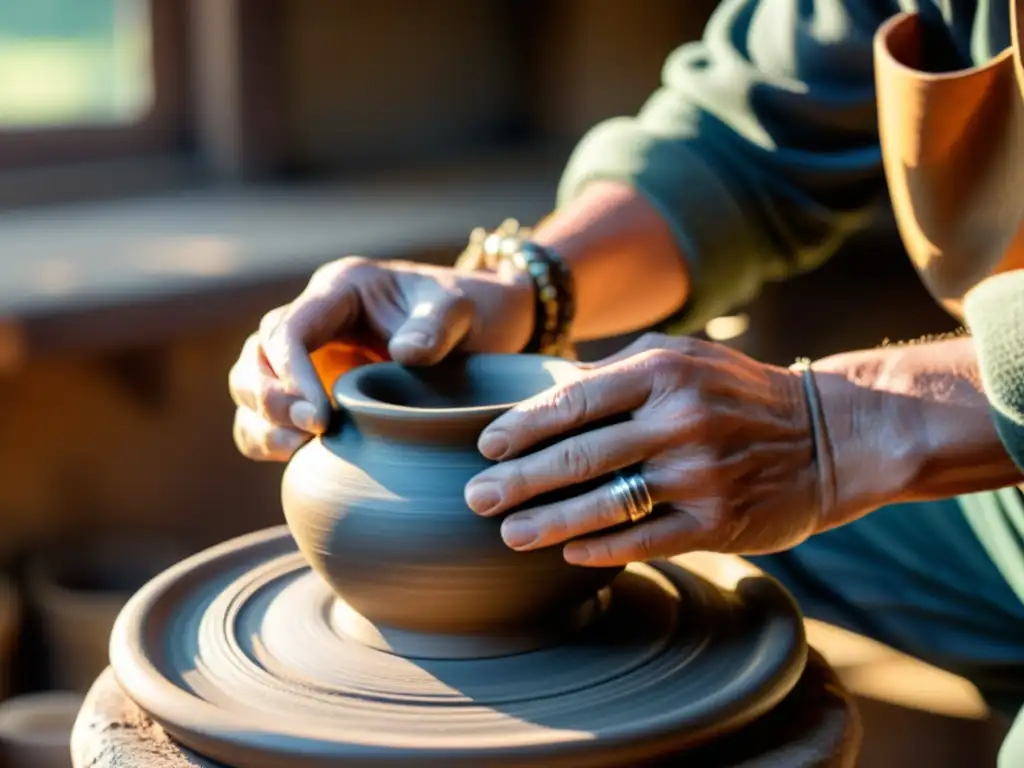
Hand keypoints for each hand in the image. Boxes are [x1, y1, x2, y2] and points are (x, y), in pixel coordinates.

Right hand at [229, 256, 533, 460]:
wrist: (486, 326)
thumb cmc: (471, 311)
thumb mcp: (461, 310)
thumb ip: (436, 327)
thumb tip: (403, 355)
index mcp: (340, 289)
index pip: (290, 329)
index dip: (293, 373)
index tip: (321, 417)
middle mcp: (315, 319)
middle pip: (258, 356)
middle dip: (270, 398)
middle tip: (311, 432)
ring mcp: (312, 355)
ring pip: (252, 384)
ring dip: (261, 420)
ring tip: (295, 450)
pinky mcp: (315, 389)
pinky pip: (268, 414)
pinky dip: (268, 437)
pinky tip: (296, 458)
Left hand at [463, 333, 830, 566]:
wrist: (829, 435)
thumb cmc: (737, 392)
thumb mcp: (683, 357)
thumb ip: (616, 372)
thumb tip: (545, 395)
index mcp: (663, 371)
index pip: (574, 401)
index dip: (523, 427)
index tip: (486, 447)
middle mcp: (679, 420)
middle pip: (579, 456)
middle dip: (519, 480)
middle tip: (476, 498)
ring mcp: (700, 474)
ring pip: (606, 504)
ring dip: (549, 522)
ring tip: (509, 534)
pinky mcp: (719, 522)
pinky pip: (646, 539)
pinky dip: (602, 547)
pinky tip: (569, 553)